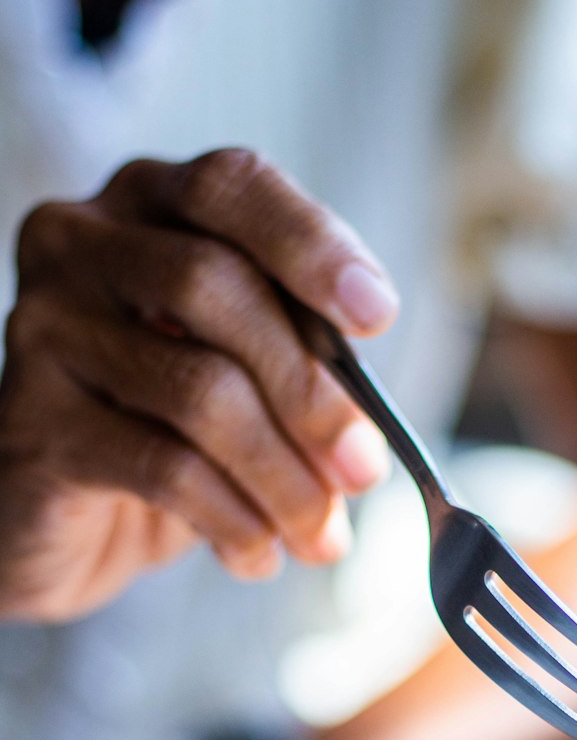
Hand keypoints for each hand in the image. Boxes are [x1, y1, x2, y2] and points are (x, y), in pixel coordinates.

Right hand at [0, 149, 397, 619]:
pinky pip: (163, 467)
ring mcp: (46, 328)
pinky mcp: (35, 423)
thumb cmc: (163, 427)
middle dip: (310, 389)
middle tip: (362, 469)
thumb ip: (304, 371)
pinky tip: (257, 555)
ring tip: (319, 534)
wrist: (59, 519)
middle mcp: (82, 245)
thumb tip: (366, 438)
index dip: (311, 244)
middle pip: (216, 285)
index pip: (231, 184)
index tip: (377, 316)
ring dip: (283, 476)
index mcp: (147, 204)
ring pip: (198, 389)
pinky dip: (233, 518)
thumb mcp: (246, 379)